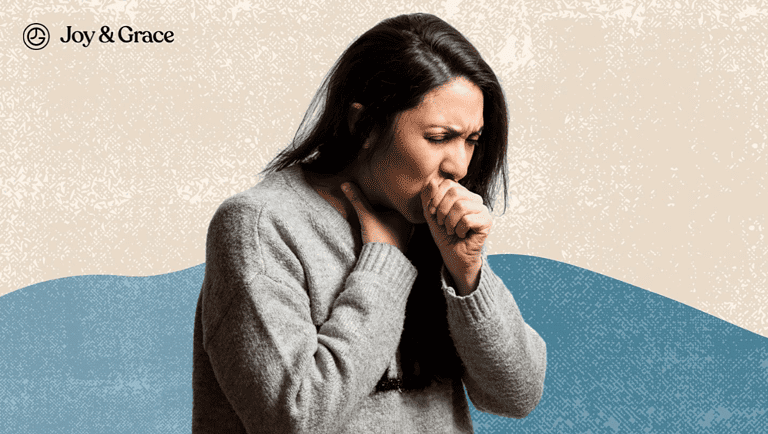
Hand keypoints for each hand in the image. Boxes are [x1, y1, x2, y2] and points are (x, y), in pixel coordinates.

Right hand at [341, 182, 412, 252]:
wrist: (383, 264)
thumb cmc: (380, 239)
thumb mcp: (367, 216)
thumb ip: (357, 200)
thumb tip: (346, 184)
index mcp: (406, 215)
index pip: (399, 200)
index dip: (391, 194)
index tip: (385, 188)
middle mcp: (409, 224)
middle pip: (398, 210)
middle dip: (390, 206)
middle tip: (382, 197)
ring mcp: (405, 235)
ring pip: (396, 221)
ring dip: (389, 217)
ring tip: (381, 210)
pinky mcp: (399, 243)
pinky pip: (394, 230)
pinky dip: (388, 226)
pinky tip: (382, 225)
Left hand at [421, 179, 491, 294]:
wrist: (452, 254)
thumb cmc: (443, 233)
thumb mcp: (430, 213)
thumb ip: (428, 196)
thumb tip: (432, 181)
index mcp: (461, 193)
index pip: (448, 183)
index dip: (435, 197)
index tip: (432, 212)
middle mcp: (474, 198)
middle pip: (455, 192)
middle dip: (442, 210)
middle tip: (441, 223)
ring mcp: (482, 209)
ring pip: (461, 206)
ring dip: (450, 222)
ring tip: (451, 230)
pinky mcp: (487, 221)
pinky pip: (468, 220)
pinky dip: (459, 230)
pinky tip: (461, 234)